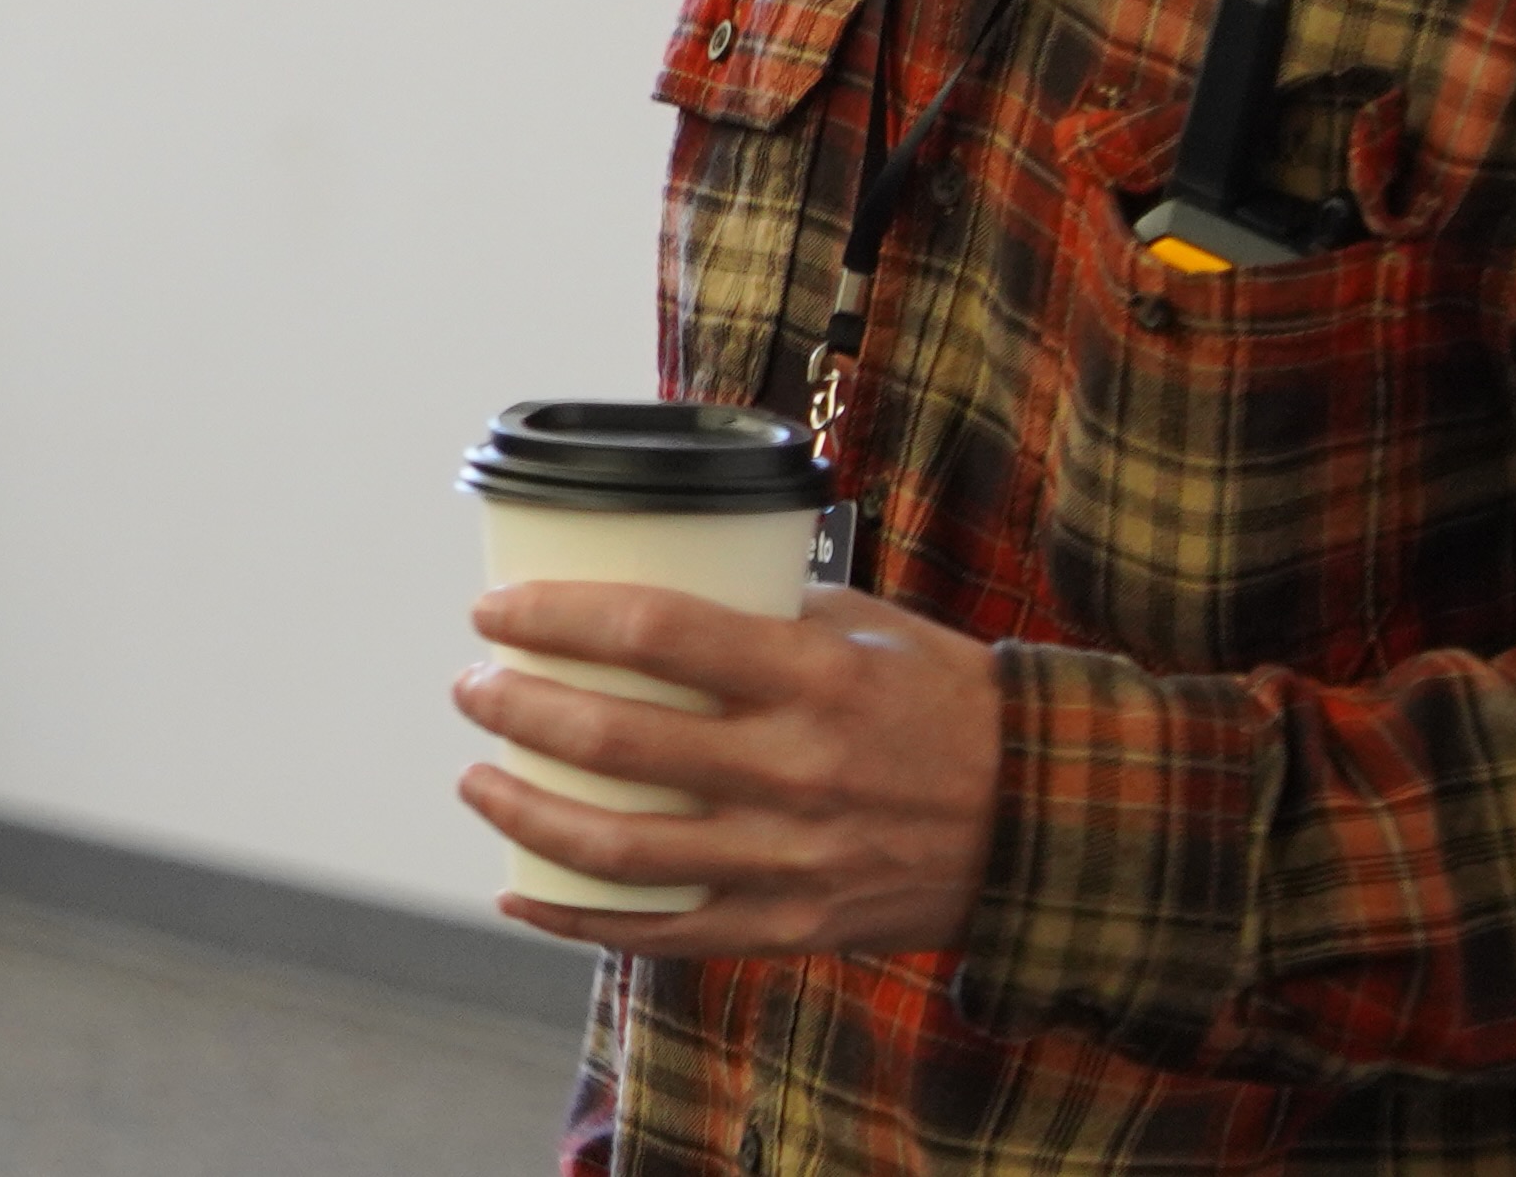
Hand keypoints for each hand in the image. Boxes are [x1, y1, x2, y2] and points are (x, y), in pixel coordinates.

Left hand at [452, 578, 1001, 957]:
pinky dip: (579, 920)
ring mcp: (789, 859)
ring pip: (622, 849)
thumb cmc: (946, 705)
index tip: (496, 611)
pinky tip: (523, 893)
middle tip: (473, 687)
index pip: (653, 631)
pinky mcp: (789, 927)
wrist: (1043, 822)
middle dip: (519, 710)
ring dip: (527, 812)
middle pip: (617, 741)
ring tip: (478, 779)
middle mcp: (794, 769)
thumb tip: (660, 582)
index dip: (556, 617)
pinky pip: (664, 933)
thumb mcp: (868, 627)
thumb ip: (766, 609)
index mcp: (810, 676)